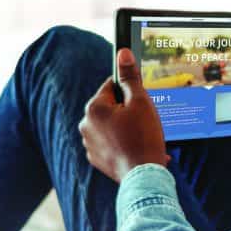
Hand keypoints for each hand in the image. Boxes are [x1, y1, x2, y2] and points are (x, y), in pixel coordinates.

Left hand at [79, 48, 169, 182]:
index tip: (141, 101)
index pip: (111, 86)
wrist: (143, 177)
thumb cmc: (143, 138)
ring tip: (142, 137)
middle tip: (144, 122)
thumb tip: (123, 53)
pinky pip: (110, 143)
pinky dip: (122, 144)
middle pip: (111, 107)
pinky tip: (136, 148)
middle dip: (128, 111)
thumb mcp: (140, 102)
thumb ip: (130, 77)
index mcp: (94, 108)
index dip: (130, 91)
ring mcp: (89, 143)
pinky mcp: (96, 158)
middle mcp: (86, 124)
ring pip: (110, 125)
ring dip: (125, 128)